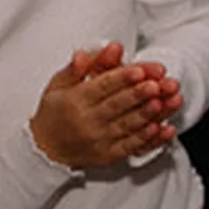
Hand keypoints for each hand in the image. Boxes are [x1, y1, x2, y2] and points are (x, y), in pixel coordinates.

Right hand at [28, 44, 181, 170]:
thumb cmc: (55, 113)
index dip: (122, 78)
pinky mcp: (108, 155)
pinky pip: (130, 146)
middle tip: (157, 84)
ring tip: (163, 102)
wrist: (45, 150)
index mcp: (76, 100)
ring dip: (147, 114)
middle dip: (138, 94)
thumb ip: (76, 68)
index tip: (139, 70)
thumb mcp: (58, 86)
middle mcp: (87, 121)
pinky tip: (161, 128)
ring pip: (127, 125)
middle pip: (117, 105)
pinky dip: (147, 138)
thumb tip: (84, 54)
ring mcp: (99, 140)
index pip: (102, 86)